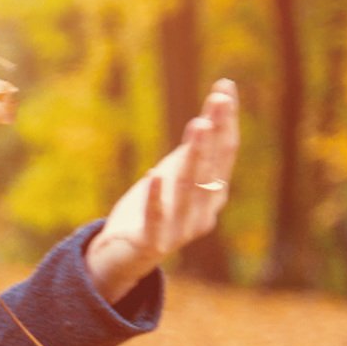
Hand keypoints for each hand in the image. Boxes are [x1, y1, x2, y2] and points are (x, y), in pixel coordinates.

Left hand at [86, 78, 241, 301]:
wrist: (120, 258)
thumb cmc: (148, 213)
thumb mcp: (170, 178)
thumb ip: (189, 156)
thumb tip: (209, 118)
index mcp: (211, 194)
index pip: (225, 152)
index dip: (226, 120)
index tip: (225, 87)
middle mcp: (203, 211)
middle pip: (212, 167)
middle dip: (216, 132)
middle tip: (218, 100)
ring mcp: (179, 230)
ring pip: (189, 189)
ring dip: (195, 156)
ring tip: (198, 125)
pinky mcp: (152, 243)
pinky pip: (155, 218)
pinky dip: (156, 197)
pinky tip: (154, 174)